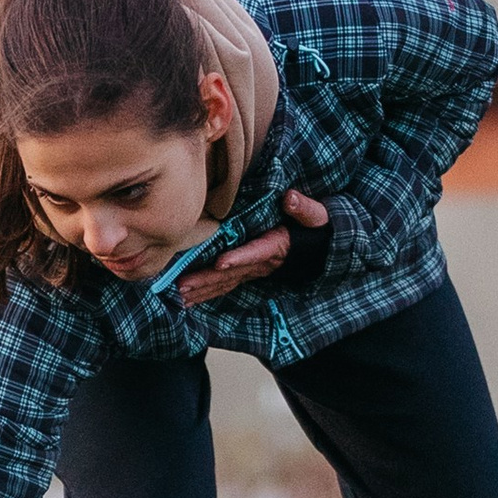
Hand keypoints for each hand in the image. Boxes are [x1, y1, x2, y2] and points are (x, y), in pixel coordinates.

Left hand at [177, 189, 327, 304]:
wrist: (320, 248)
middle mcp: (262, 263)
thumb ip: (304, 208)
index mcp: (276, 246)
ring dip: (201, 290)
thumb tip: (290, 197)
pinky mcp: (246, 273)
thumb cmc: (314, 227)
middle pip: (232, 273)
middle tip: (182, 286)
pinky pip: (224, 285)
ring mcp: (253, 271)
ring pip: (224, 283)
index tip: (221, 262)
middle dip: (206, 280)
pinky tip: (186, 299)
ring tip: (178, 296)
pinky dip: (205, 292)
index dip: (239, 258)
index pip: (256, 252)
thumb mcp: (316, 215)